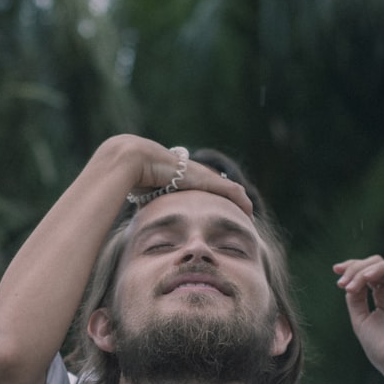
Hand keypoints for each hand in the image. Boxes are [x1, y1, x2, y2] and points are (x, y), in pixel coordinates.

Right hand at [104, 135, 252, 216]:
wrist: (135, 161)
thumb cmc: (134, 177)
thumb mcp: (143, 195)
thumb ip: (145, 205)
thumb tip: (135, 222)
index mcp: (180, 178)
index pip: (201, 188)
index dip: (211, 200)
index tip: (215, 212)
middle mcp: (194, 174)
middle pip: (219, 188)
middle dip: (229, 201)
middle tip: (238, 216)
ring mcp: (202, 176)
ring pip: (229, 190)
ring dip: (239, 203)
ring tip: (247, 216)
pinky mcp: (208, 179)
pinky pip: (232, 192)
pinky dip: (242, 202)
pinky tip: (250, 212)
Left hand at [334, 256, 383, 377]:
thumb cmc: (380, 347)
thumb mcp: (360, 318)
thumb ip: (355, 298)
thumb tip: (349, 281)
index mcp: (382, 297)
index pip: (368, 273)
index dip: (351, 268)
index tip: (336, 271)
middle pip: (375, 265)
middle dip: (355, 267)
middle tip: (341, 282)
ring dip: (365, 270)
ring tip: (351, 285)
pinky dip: (382, 268)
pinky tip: (367, 278)